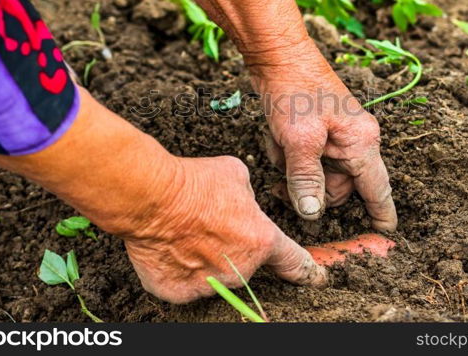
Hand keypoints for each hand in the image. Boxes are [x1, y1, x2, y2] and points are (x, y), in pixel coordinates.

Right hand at [123, 155, 327, 303]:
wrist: (151, 196)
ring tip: (186, 231)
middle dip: (232, 248)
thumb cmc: (194, 183)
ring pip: (213, 275)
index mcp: (261, 241)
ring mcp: (208, 285)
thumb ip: (249, 198)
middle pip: (243, 264)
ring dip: (205, 258)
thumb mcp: (237, 176)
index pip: (294, 262)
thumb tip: (243, 204)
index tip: (316, 277)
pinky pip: (185, 284)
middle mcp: (239, 270)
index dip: (307, 271)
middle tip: (209, 225)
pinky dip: (179, 269)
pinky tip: (171, 246)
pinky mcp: (178, 292)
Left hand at [251, 41, 397, 231]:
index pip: (378, 189)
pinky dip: (288, 155)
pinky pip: (305, 159)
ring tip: (279, 147)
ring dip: (294, 169)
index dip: (381, 214)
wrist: (277, 55)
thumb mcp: (299, 139)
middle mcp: (355, 141)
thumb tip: (312, 213)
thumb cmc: (294, 90)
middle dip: (311, 188)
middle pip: (339, 188)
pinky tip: (277, 137)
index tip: (385, 234)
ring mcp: (336, 136)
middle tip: (283, 186)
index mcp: (362, 142)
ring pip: (318, 175)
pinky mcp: (317, 132)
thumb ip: (306, 178)